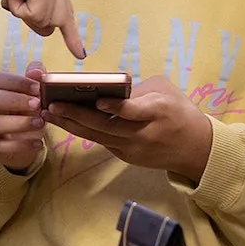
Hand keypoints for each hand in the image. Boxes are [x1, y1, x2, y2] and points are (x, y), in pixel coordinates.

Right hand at [0, 0, 84, 60]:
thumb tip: (47, 30)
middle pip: (57, 19)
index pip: (65, 7)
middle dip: (33, 19)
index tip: (80, 53)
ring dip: (21, 11)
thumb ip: (32, 5)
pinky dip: (17, 7)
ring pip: (46, 19)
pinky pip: (35, 14)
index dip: (71, 33)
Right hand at [0, 63, 47, 173]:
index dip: (16, 82)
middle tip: (37, 104)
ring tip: (41, 123)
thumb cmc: (27, 110)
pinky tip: (39, 142)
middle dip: (13, 100)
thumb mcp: (32, 93)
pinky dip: (22, 145)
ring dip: (19, 123)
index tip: (38, 88)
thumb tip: (37, 71)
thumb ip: (35, 80)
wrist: (26, 140)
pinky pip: (1, 147)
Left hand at [41, 77, 213, 182]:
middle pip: (106, 126)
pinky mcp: (126, 156)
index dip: (116, 107)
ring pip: (97, 137)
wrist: (195, 148)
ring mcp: (133, 148)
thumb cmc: (179, 111)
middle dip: (77, 116)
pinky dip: (82, 131)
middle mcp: (143, 133)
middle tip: (52, 105)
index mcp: (158, 112)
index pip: (134, 111)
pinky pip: (101, 142)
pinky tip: (65, 121)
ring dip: (71, 125)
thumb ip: (137, 90)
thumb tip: (107, 88)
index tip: (98, 100)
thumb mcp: (166, 91)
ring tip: (49, 114)